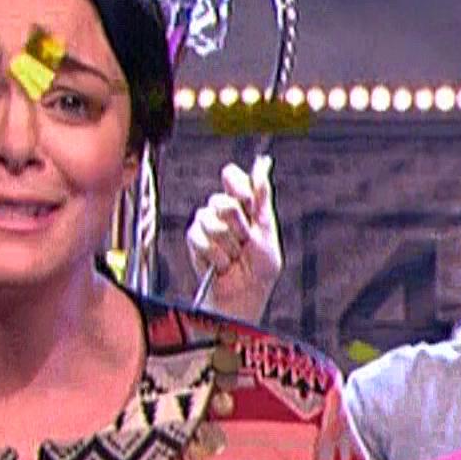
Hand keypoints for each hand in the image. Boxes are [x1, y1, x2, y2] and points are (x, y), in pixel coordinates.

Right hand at [186, 156, 281, 323]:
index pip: (232, 176)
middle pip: (221, 201)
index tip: (247, 204)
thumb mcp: (266, 230)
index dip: (238, 187)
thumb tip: (263, 163)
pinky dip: (215, 256)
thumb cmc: (260, 268)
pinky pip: (198, 238)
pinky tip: (221, 265)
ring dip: (227, 245)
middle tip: (245, 242)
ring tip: (234, 258)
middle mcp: (223, 211)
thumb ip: (262, 196)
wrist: (243, 296)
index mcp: (244, 204)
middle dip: (237, 226)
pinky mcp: (194, 241)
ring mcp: (206, 225)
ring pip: (209, 220)